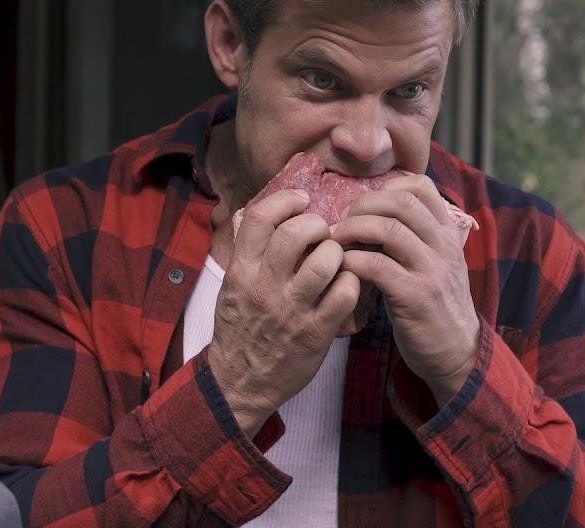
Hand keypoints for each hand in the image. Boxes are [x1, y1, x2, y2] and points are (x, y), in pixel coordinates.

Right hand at [207, 189, 360, 435]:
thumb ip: (245, 252)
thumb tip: (253, 215)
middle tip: (322, 233)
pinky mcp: (317, 333)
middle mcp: (265, 287)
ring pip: (326, 260)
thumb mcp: (232, 287)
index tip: (301, 202)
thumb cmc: (240, 328)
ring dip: (337, 252)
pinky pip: (345, 293)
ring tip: (335, 260)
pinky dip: (352, 283)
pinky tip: (345, 286)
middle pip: (296, 233)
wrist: (240, 383)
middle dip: (317, 224)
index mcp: (241, 271)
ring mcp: (292, 310)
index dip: (285, 201)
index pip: (259, 218)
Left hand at [330, 175, 479, 406]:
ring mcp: (432, 270)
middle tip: (342, 221)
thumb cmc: (435, 305)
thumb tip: (372, 212)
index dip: (387, 186)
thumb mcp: (436, 263)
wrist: (457, 352)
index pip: (421, 186)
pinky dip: (352, 260)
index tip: (366, 204)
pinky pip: (377, 265)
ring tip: (336, 241)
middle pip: (399, 201)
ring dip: (352, 229)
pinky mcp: (415, 296)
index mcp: (448, 233)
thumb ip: (415, 237)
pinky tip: (342, 266)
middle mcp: (444, 246)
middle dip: (362, 205)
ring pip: (387, 229)